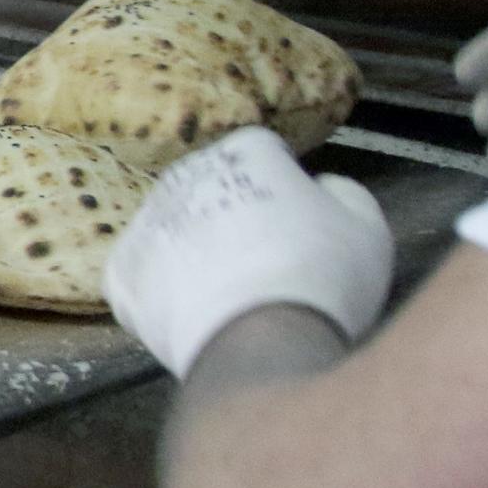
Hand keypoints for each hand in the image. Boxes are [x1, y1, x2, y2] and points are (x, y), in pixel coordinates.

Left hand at [106, 129, 392, 377]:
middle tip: (268, 267)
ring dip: (197, 255)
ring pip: (177, 233)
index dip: (285, 192)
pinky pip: (145, 276)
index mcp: (248, 149)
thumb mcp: (367, 228)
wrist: (261, 338)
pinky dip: (164, 295)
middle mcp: (187, 173)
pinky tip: (196, 314)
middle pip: (214, 191)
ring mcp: (147, 220)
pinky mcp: (120, 270)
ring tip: (234, 297)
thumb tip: (322, 187)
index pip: (265, 156)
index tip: (299, 226)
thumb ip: (345, 193)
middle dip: (235, 220)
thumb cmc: (324, 277)